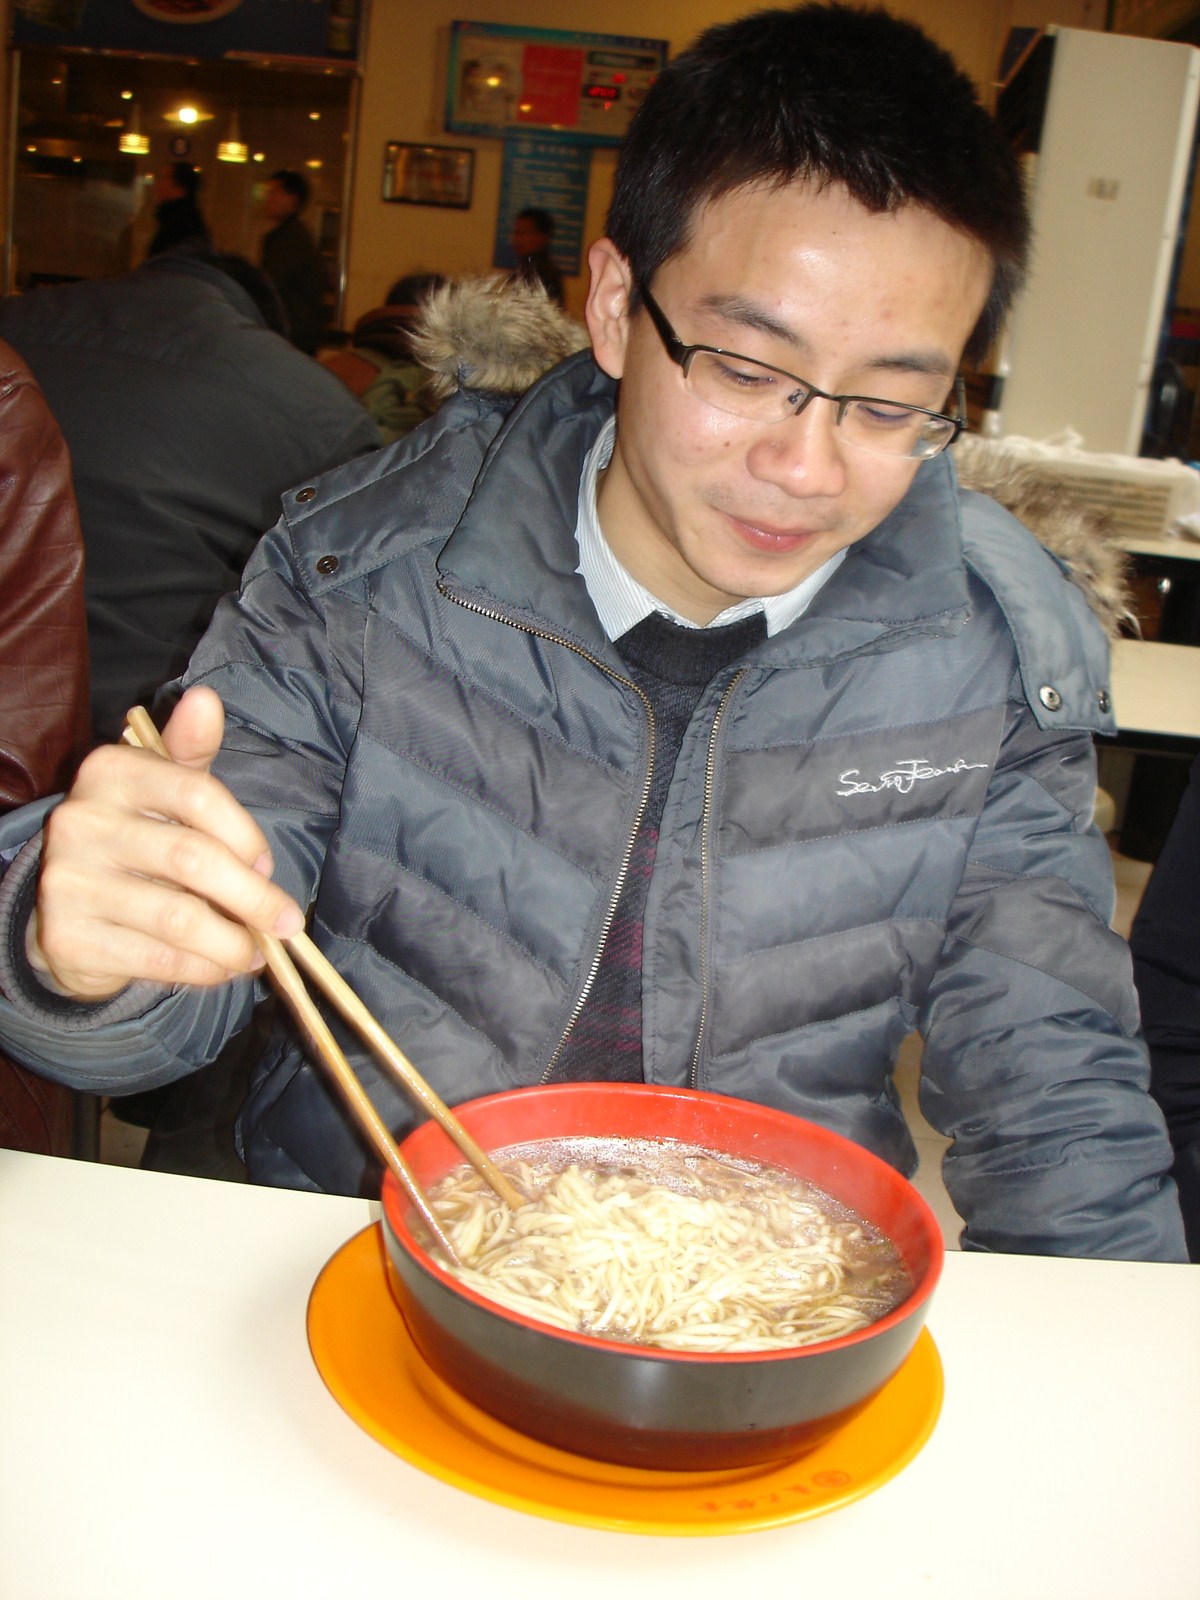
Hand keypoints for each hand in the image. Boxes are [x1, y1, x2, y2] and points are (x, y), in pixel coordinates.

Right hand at [29, 685, 303, 1000]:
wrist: (68, 909)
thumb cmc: (139, 838)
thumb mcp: (164, 789)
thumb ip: (190, 750)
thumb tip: (206, 700)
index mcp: (110, 771)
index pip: (197, 794)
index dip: (246, 835)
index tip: (269, 865)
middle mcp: (80, 820)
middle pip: (192, 859)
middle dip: (253, 898)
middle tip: (287, 923)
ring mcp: (68, 880)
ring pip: (178, 918)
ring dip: (232, 942)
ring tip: (255, 952)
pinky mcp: (67, 936)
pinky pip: (156, 958)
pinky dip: (202, 969)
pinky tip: (221, 968)